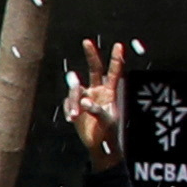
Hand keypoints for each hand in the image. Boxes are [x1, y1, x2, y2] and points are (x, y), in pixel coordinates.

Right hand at [62, 36, 130, 169]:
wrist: (97, 144)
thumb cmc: (107, 132)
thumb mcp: (106, 120)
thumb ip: (96, 108)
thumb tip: (84, 100)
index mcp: (110, 92)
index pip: (114, 73)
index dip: (116, 59)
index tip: (118, 46)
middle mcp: (98, 91)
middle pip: (94, 69)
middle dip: (91, 55)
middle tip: (86, 42)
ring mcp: (85, 97)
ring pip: (76, 89)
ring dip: (74, 102)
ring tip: (75, 115)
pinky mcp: (74, 105)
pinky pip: (68, 101)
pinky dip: (69, 109)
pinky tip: (72, 118)